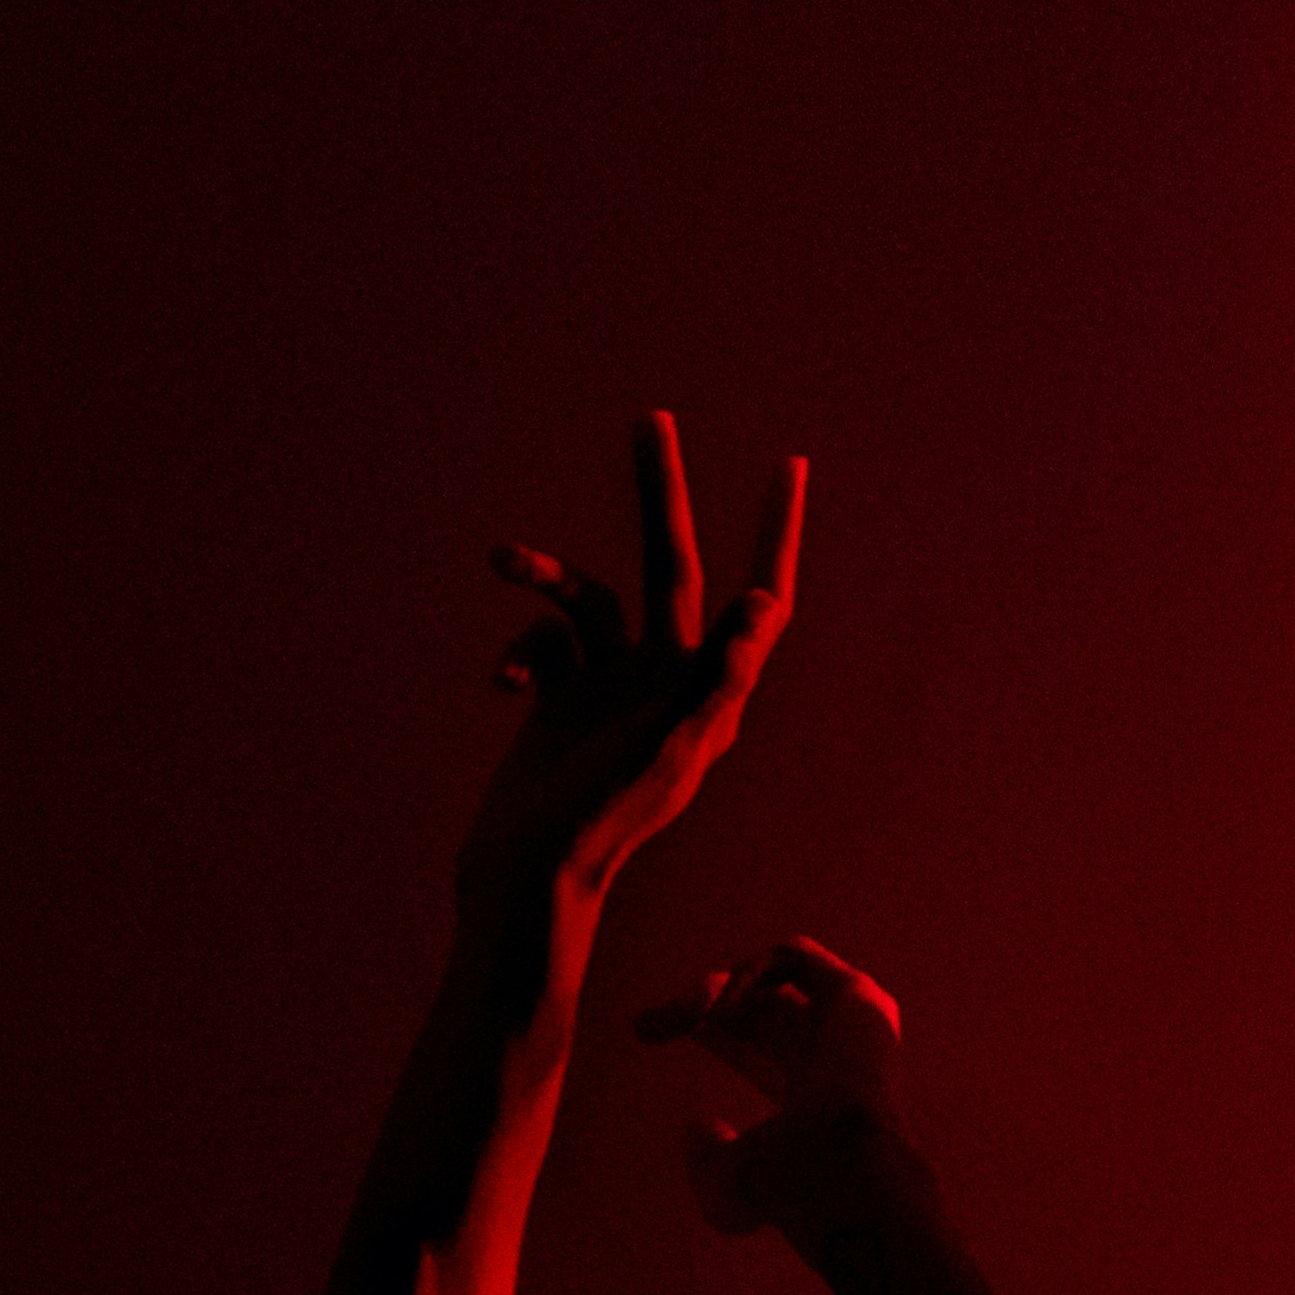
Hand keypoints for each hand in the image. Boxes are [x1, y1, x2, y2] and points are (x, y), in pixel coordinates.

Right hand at [456, 410, 804, 923]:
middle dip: (659, 494)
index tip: (789, 467)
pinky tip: (506, 685)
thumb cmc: (603, 819)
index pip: (760, 600)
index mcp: (713, 692)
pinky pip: (546, 639)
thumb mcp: (668, 746)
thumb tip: (763, 604)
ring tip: (505, 560)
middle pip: (669, 566)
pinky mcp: (563, 695)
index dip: (776, 535)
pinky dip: (523, 647)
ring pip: (587, 597)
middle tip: (652, 418)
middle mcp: (669, 681)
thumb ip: (717, 675)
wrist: (525, 875)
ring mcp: (614, 686)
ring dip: (545, 575)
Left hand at [639, 936, 912, 1235]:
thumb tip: (693, 1123)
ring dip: (715, 990)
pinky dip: (749, 974)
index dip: (706, 1023)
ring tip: (692, 1020)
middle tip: (642, 1027)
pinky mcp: (860, 997)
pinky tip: (729, 1011)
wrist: (835, 1173)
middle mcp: (834, 1053)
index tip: (647, 1029)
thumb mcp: (726, 1187)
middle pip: (754, 1003)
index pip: (756, 1039)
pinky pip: (793, 954)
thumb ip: (705, 1159)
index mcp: (810, 1093)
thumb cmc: (787, 1192)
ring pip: (769, 976)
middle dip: (692, 1003)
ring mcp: (850, 1023)